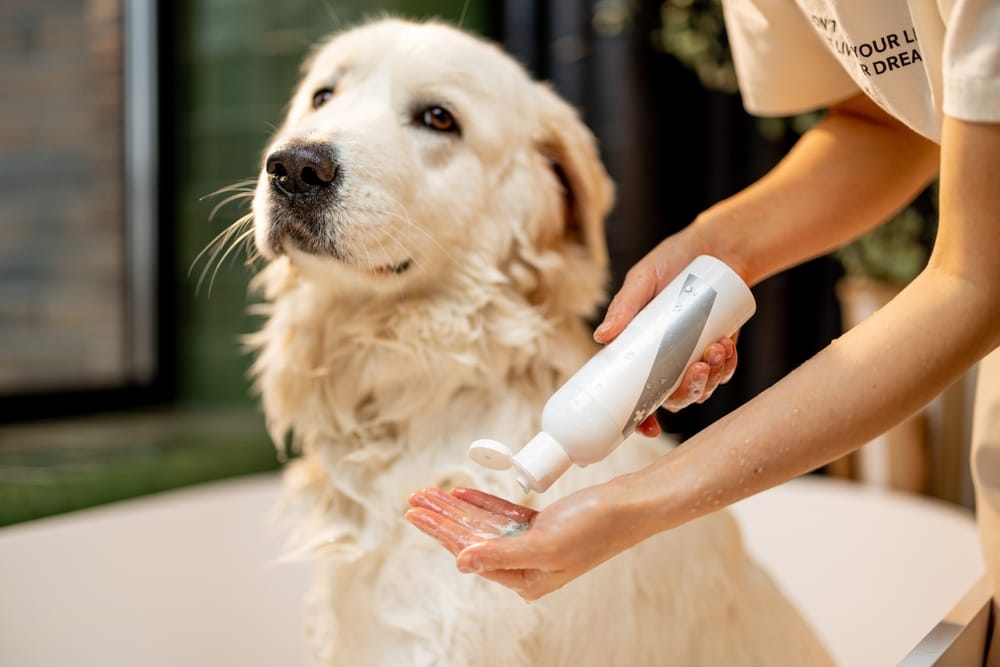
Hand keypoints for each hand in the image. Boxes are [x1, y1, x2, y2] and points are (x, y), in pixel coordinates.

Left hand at [406, 484, 645, 601]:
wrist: (631, 506)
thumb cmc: (596, 527)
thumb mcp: (544, 544)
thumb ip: (501, 553)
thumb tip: (461, 563)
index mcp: (526, 579)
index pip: (471, 553)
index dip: (441, 531)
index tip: (416, 514)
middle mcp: (527, 565)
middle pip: (473, 539)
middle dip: (442, 518)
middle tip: (414, 501)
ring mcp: (534, 543)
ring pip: (484, 525)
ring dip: (457, 509)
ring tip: (429, 495)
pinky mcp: (542, 524)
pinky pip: (503, 515)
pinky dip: (482, 504)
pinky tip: (461, 495)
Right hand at [593, 238, 741, 435]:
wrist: (714, 247)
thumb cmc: (671, 261)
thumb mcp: (643, 280)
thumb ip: (624, 306)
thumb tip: (601, 336)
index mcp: (639, 352)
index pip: (634, 394)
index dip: (639, 419)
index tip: (648, 429)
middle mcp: (664, 361)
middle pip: (673, 398)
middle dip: (688, 391)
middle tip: (698, 368)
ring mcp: (692, 358)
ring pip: (701, 388)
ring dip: (711, 377)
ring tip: (717, 348)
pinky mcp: (718, 351)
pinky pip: (724, 372)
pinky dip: (728, 365)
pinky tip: (727, 345)